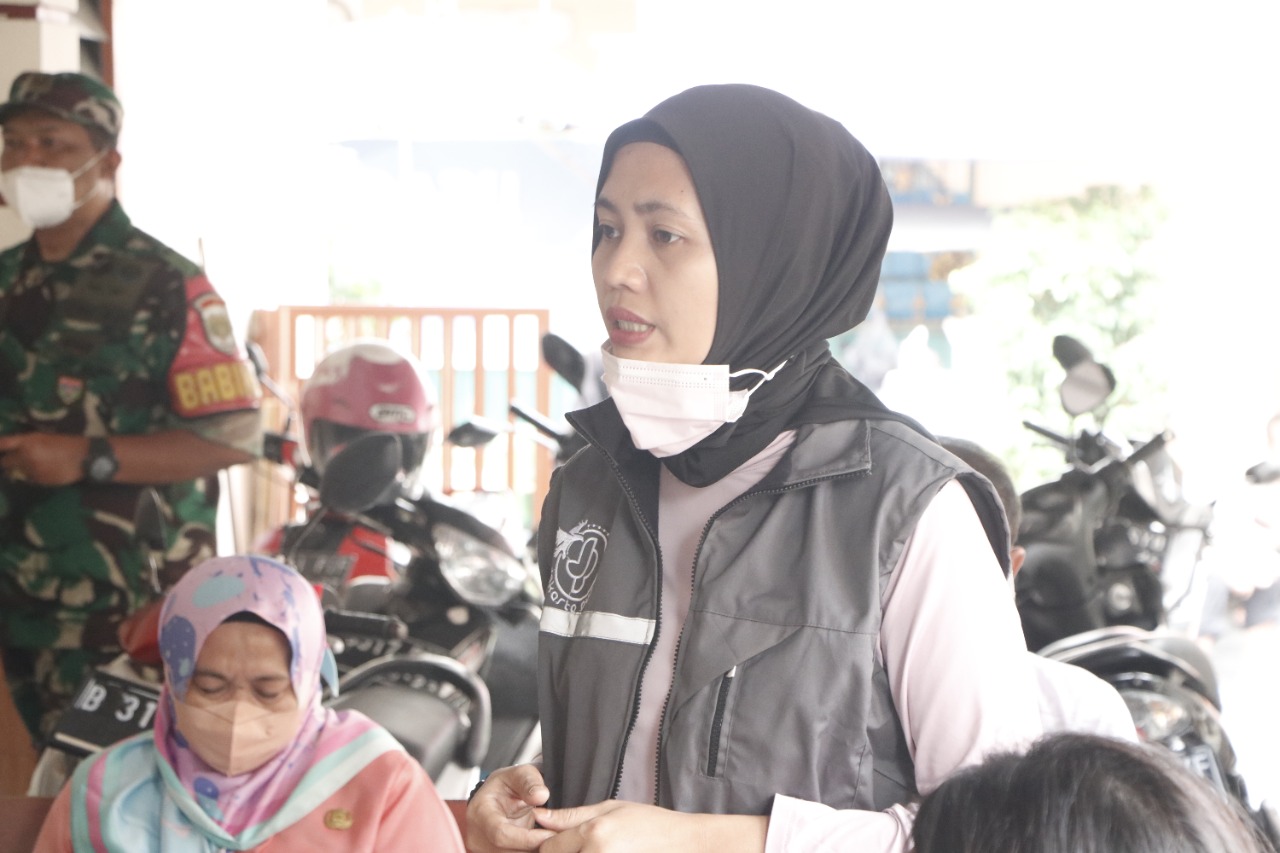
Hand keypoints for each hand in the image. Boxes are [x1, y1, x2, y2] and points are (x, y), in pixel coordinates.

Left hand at [0, 433, 88, 485]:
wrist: (83, 458)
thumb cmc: (66, 443)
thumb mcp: (45, 436)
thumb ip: (26, 442)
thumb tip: (10, 449)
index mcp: (28, 442)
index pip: (3, 444)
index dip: (0, 447)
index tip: (1, 451)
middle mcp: (25, 456)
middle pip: (5, 462)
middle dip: (8, 461)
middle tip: (16, 459)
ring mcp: (31, 470)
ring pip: (16, 472)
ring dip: (21, 468)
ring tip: (36, 464)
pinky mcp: (38, 481)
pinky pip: (27, 478)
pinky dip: (31, 475)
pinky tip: (44, 470)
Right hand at [465, 764, 554, 852]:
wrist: (499, 798)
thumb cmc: (508, 785)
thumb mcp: (520, 774)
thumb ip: (531, 782)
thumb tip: (541, 795)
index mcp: (480, 813)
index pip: (501, 834)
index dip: (527, 838)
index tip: (550, 833)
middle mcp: (478, 836)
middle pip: (510, 850)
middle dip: (536, 844)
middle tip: (556, 833)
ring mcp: (485, 849)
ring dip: (535, 848)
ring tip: (550, 834)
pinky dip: (532, 850)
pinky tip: (541, 839)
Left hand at [534, 801, 766, 852]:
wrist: (685, 845)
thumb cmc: (651, 824)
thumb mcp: (611, 809)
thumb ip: (572, 816)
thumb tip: (539, 816)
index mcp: (593, 833)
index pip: (548, 848)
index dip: (547, 846)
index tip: (557, 843)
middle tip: (585, 845)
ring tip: (597, 848)